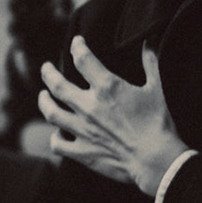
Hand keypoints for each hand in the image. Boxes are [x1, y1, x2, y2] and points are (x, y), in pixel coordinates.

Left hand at [40, 39, 188, 198]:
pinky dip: (54, 138)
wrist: (155, 160)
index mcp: (107, 87)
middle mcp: (89, 106)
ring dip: (44, 102)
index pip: (83, 59)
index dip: (77, 47)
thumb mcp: (156, 89)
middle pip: (57, 84)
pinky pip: (58, 144)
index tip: (76, 43)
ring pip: (51, 112)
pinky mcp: (82, 151)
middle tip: (46, 68)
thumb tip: (148, 42)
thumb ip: (150, 63)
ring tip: (43, 96)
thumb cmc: (158, 123)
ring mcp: (82, 130)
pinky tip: (56, 133)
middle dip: (48, 73)